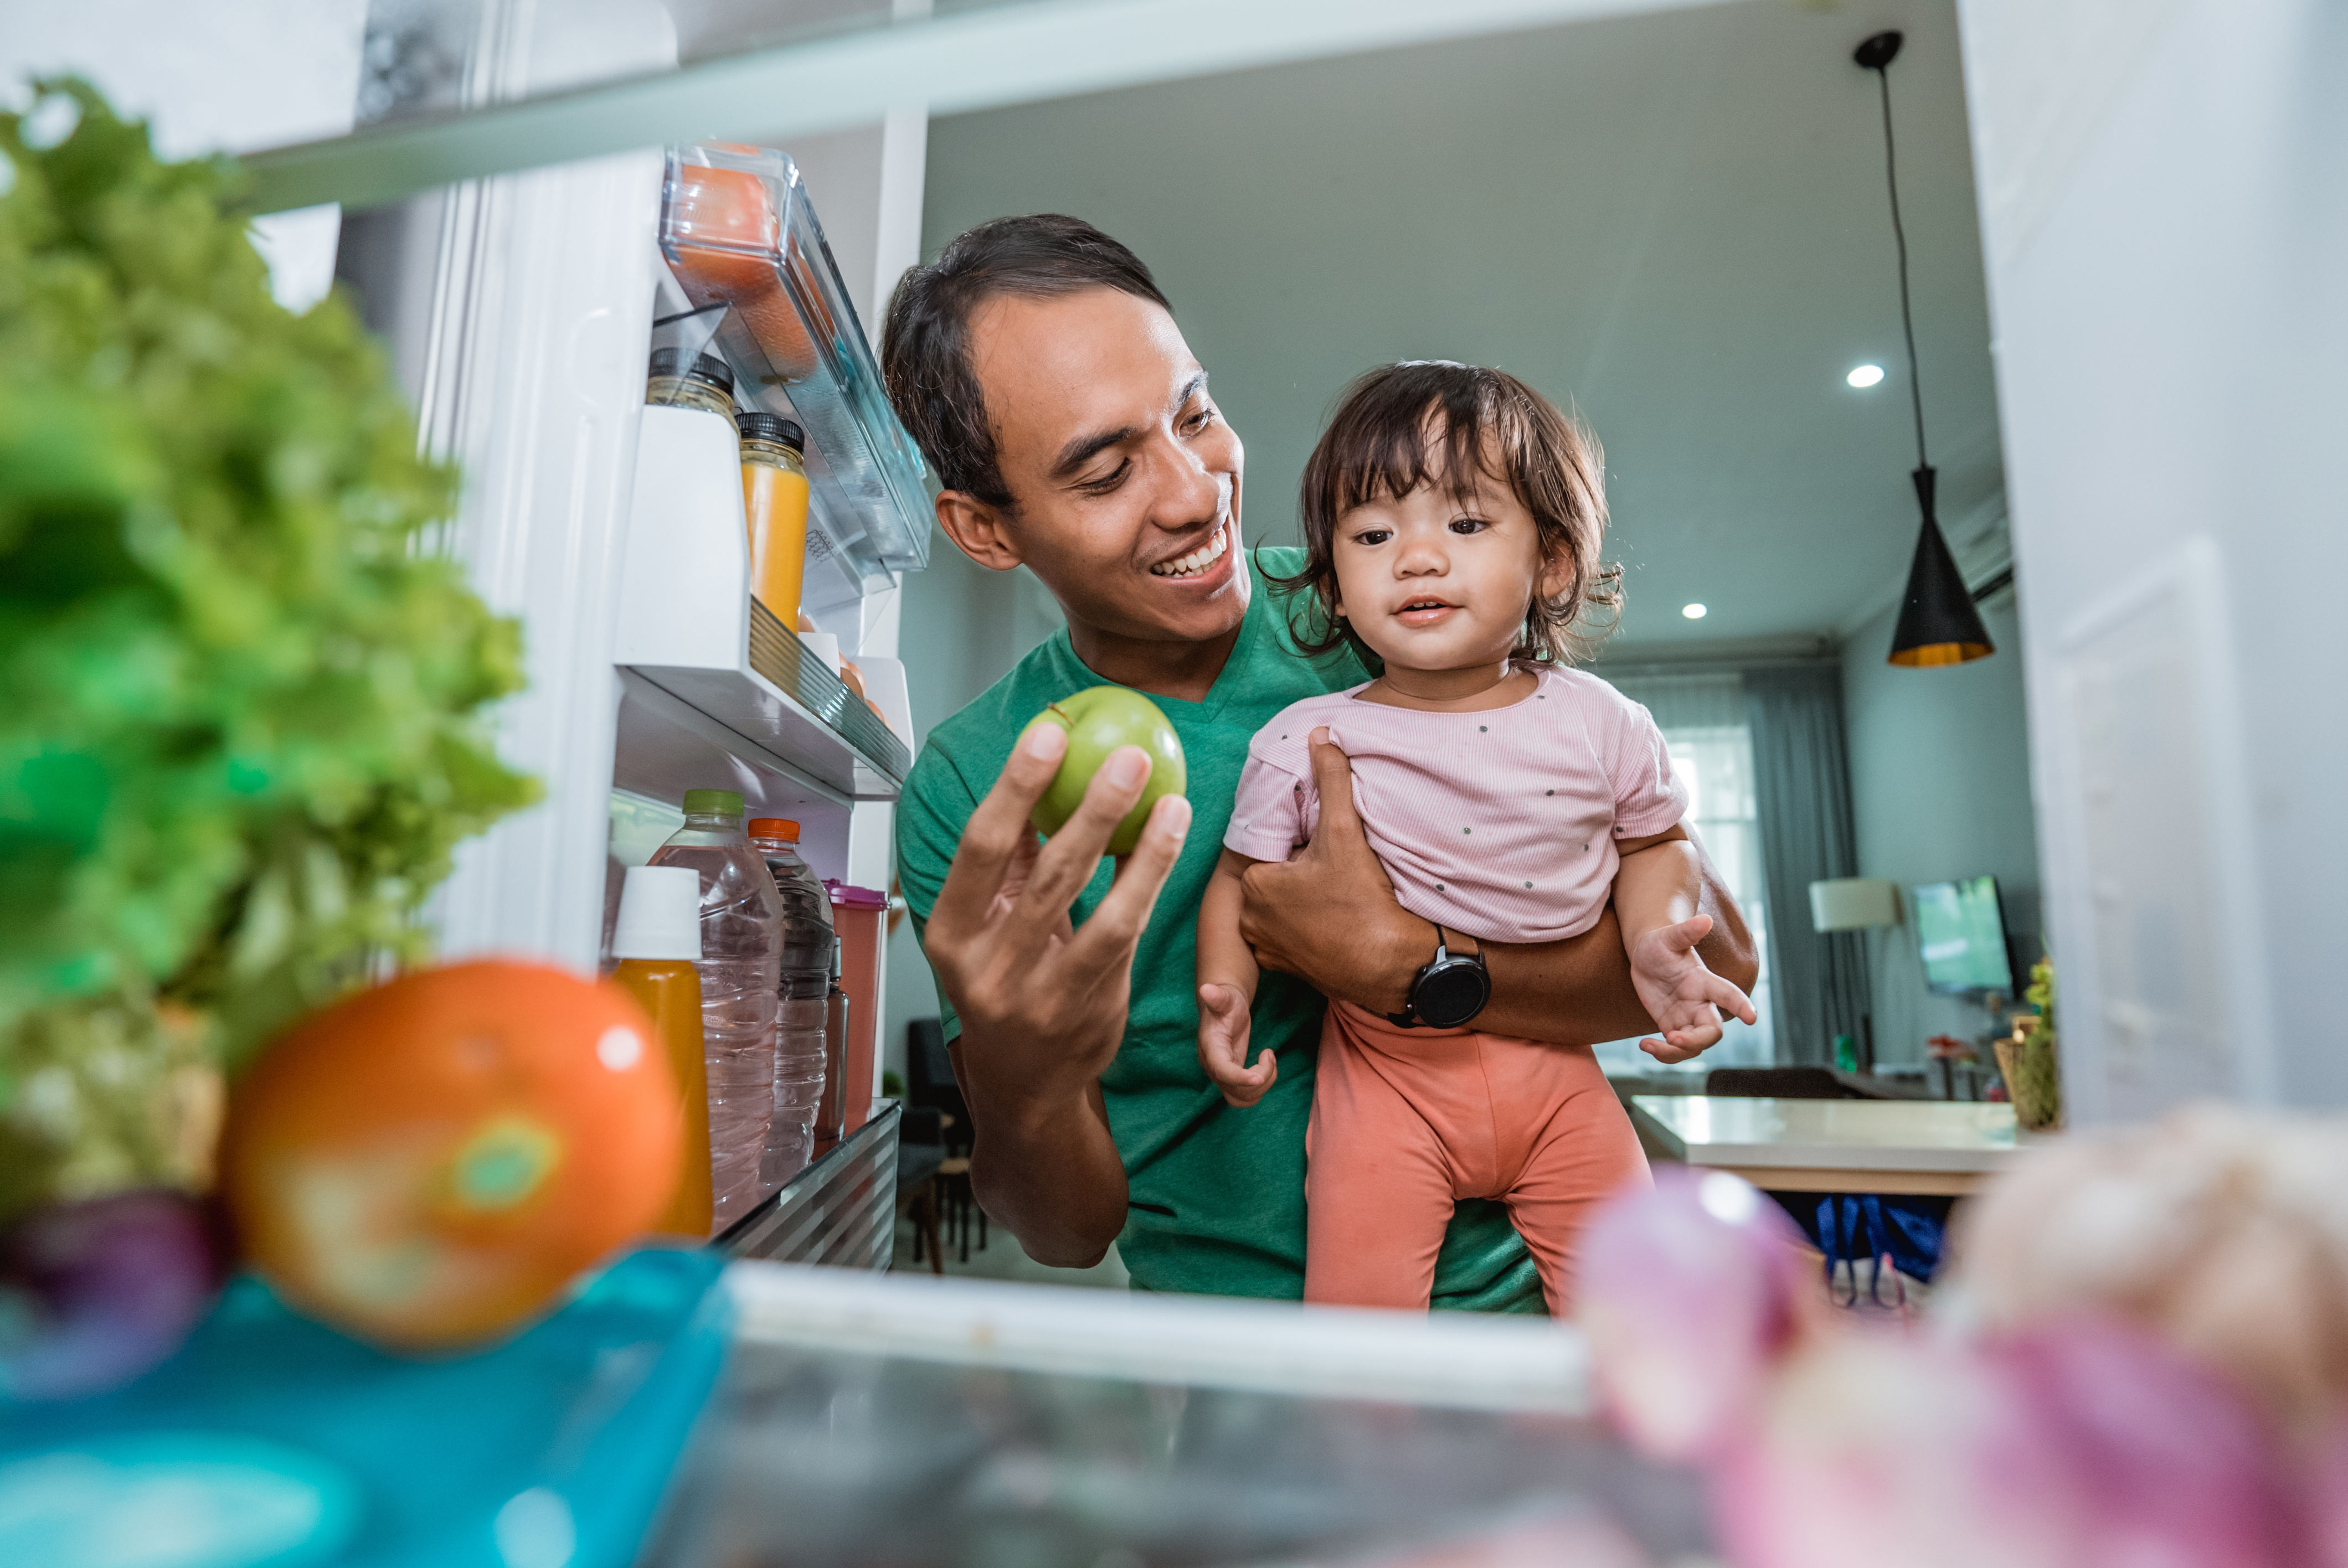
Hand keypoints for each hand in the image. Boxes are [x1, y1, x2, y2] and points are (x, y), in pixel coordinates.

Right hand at [920, 723, 1190, 1258]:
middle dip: (1086, 806)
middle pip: (1041, 873)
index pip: (980, 847)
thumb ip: (1011, 863)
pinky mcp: (1085, 1012)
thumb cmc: (1010, 982)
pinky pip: (1124, 937)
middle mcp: (985, 968)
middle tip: (1126, 755)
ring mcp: (1036, 996)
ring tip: (1166, 796)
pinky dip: (1147, 884)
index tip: (1049, 731)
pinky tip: (1168, 841)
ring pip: (1094, 910)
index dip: (1014, 786)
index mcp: (949, 933)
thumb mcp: (991, 925)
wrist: (1026, 1085)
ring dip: (1135, 846)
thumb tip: (1040, 773)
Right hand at [1197, 983, 1274, 1107]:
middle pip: (1235, 1090)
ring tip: (1268, 1060)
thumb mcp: (1225, 997)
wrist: (1223, 1009)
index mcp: (1210, 1048)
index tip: (1258, 1078)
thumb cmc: (1226, 1002)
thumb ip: (1217, 996)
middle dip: (1260, 1077)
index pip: (1222, 1070)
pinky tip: (1265, 1067)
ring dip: (1262, 1086)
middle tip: (1268, 1053)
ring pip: (1241, 1099)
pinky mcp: (1230, 1080)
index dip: (1239, 1078)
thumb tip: (1206, 989)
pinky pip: (1245, 1098)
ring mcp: (1221, 1076)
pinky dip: (1260, 1088)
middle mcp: (1213, 1067)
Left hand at [1238, 728, 1428, 1014]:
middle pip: (1275, 877)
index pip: (1271, 847)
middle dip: (1300, 869)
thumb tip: (1320, 735)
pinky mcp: (1287, 971)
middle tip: (1334, 869)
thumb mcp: (1344, 832)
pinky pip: (1292, 934)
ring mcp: (1267, 949)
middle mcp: (1249, 920)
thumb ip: (1331, 780)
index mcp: (1252, 884)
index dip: (1300, 843)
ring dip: (1303, 896)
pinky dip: (1308, 924)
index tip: (1324, 847)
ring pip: (1282, 906)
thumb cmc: (1363, 902)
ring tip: (1337, 892)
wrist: (1392, 967)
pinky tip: (1336, 917)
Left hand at [1629, 913, 1758, 1063]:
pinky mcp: (1673, 1026)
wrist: (1647, 956)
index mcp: (1703, 982)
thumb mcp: (1668, 937)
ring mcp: (1687, 1017)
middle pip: (1712, 1031)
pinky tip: (1645, 1045)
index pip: (1727, 994)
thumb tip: (1705, 919)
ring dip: (1676, 1052)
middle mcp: (1700, 1003)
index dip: (1740, 1005)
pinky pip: (1676, 1049)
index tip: (1752, 1017)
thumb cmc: (1660, 943)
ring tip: (1649, 1045)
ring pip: (1695, 1046)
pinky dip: (1664, 1054)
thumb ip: (1686, 932)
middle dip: (1697, 1040)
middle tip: (1673, 1038)